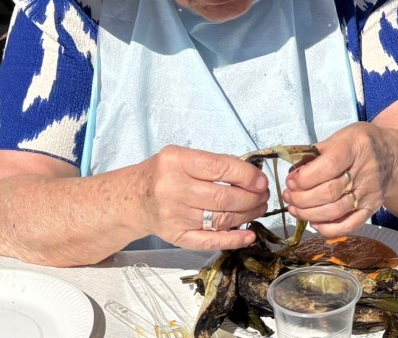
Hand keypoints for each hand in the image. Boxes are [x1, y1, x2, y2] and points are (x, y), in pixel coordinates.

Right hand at [137, 145, 269, 249]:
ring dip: (247, 215)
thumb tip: (252, 176)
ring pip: (220, 218)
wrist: (134, 199)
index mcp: (177, 162)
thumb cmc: (164, 174)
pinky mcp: (176, 236)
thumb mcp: (183, 157)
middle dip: (251, 197)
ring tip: (259, 208)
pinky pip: (209, 241)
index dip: (247, 176)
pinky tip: (249, 235)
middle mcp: (173, 189)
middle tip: (264, 196)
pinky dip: (233, 239)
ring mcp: (174, 215)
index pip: (220, 168)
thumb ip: (214, 163)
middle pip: (223, 197)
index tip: (262, 181)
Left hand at [283, 123, 391, 236]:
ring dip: (308, 213)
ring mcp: (368, 193)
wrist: (392, 156)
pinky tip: (314, 223)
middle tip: (289, 196)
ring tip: (295, 209)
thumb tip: (294, 172)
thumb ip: (316, 152)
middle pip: (329, 192)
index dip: (305, 177)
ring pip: (335, 211)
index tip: (291, 180)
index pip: (328, 166)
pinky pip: (349, 226)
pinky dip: (328, 229)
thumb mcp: (340, 136)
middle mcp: (364, 172)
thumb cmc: (360, 144)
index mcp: (355, 148)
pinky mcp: (371, 209)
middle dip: (301, 198)